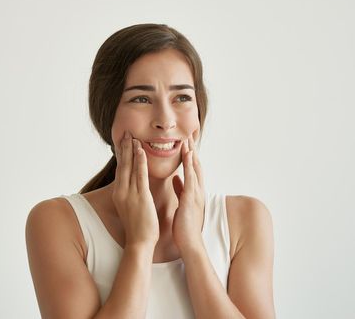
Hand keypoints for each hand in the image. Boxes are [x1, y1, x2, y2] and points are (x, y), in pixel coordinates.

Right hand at [112, 130, 158, 246]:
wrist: (139, 242)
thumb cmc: (138, 226)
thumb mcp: (130, 206)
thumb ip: (131, 193)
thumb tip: (134, 184)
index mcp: (119, 193)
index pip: (120, 169)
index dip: (121, 154)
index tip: (122, 141)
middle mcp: (121, 191)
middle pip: (122, 165)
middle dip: (124, 147)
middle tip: (126, 132)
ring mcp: (129, 194)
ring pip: (130, 167)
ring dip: (132, 150)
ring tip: (133, 136)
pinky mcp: (140, 197)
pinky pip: (140, 176)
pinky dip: (140, 162)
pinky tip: (141, 151)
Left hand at [171, 130, 205, 253]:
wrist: (190, 242)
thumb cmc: (185, 224)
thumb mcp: (182, 202)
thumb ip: (180, 189)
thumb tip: (176, 178)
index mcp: (193, 190)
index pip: (193, 168)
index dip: (190, 153)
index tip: (186, 139)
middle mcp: (197, 189)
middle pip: (196, 164)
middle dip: (193, 148)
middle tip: (190, 132)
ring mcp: (196, 193)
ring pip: (195, 168)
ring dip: (192, 152)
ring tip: (188, 138)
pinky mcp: (191, 198)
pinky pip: (191, 178)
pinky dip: (191, 165)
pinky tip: (188, 155)